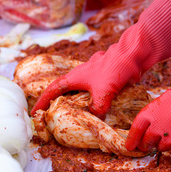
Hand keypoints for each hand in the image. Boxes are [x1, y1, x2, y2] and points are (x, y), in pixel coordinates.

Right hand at [31, 0, 170, 116]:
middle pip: (66, 90)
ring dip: (79, 103)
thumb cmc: (116, 68)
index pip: (53, 90)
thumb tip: (94, 117)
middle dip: (60, 103)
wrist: (136, 53)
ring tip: (79, 117)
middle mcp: (83, 75)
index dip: (42, 101)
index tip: (34, 112)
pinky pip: (98, 92)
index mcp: (76, 76)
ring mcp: (96, 75)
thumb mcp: (104, 92)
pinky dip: (96, 101)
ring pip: (83, 91)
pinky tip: (104, 110)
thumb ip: (97, 107)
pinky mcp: (108, 77)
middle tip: (56, 117)